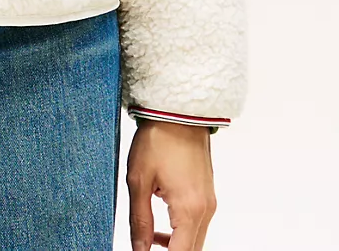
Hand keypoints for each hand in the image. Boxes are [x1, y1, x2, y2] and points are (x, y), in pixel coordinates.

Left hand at [126, 120, 215, 249]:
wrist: (178, 111)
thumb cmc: (158, 139)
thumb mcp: (139, 179)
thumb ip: (140, 220)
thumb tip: (139, 249)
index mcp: (189, 209)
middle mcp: (205, 210)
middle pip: (191, 250)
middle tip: (146, 248)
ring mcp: (209, 202)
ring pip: (195, 240)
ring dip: (176, 245)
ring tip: (150, 238)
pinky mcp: (207, 194)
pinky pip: (197, 225)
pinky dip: (181, 232)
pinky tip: (161, 225)